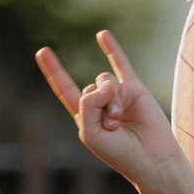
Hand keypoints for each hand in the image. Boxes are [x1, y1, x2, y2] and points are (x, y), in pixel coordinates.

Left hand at [35, 31, 183, 187]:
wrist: (151, 158)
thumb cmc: (120, 152)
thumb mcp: (91, 132)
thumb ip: (88, 104)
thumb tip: (104, 82)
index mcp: (85, 116)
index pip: (65, 89)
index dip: (54, 71)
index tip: (42, 52)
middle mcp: (100, 103)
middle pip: (88, 89)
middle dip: (98, 105)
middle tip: (111, 126)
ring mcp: (117, 95)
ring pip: (105, 81)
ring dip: (110, 99)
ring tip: (118, 118)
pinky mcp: (134, 89)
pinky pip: (121, 65)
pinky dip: (112, 49)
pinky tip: (101, 35)